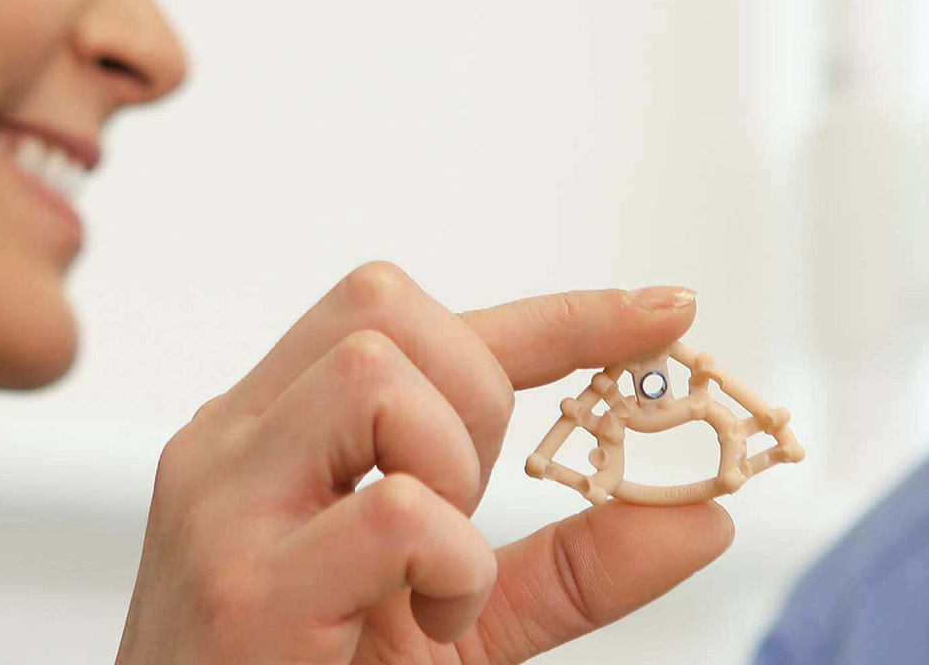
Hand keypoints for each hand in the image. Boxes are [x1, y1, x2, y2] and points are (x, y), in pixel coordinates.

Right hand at [115, 262, 734, 664]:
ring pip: (374, 374)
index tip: (666, 314)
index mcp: (274, 436)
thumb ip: (573, 566)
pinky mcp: (244, 587)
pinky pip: (396, 513)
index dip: (555, 314)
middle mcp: (235, 447)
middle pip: (382, 309)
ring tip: (436, 572)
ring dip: (453, 471)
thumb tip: (703, 521)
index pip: (409, 318)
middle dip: (476, 395)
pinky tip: (424, 620)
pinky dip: (452, 566)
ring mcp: (225, 508)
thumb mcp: (462, 620)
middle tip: (469, 506)